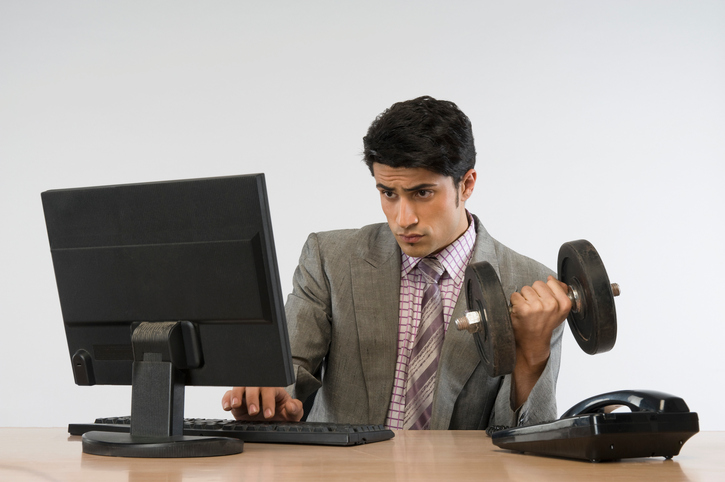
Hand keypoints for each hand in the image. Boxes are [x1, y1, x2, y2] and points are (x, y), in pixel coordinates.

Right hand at [221, 387, 303, 421]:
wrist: (273, 421)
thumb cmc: (283, 413)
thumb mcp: (293, 413)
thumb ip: (296, 408)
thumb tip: (292, 405)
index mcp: (273, 388)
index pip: (270, 389)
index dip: (268, 400)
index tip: (269, 414)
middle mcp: (259, 389)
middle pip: (253, 385)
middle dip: (252, 398)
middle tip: (254, 412)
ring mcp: (247, 394)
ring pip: (239, 387)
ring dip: (237, 396)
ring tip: (237, 406)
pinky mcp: (236, 401)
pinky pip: (228, 395)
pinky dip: (226, 399)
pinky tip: (227, 407)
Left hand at [509, 276, 570, 405]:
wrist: (533, 342)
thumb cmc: (544, 325)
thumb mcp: (559, 311)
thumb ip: (560, 293)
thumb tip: (553, 279)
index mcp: (564, 304)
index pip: (552, 282)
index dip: (545, 291)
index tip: (545, 301)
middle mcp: (552, 305)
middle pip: (538, 284)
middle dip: (534, 293)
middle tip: (535, 308)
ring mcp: (537, 306)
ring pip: (525, 289)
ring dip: (524, 298)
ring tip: (528, 311)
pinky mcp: (523, 309)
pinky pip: (515, 295)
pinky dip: (515, 303)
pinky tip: (520, 312)